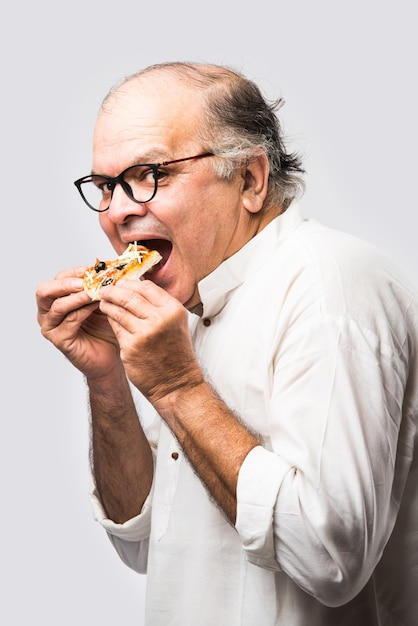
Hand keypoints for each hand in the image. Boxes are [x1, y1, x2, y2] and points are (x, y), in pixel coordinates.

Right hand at [36, 266, 121, 379]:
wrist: (111, 355)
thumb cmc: (105, 328)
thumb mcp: (103, 301)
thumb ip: (102, 286)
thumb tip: (110, 267)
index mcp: (56, 299)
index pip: (58, 279)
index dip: (74, 272)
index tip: (92, 269)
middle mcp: (48, 312)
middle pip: (44, 291)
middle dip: (66, 283)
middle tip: (84, 281)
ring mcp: (51, 327)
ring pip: (57, 306)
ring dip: (77, 297)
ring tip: (94, 293)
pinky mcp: (59, 340)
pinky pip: (68, 322)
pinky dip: (83, 312)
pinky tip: (96, 307)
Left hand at [98, 279, 203, 404]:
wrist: (176, 383)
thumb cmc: (175, 353)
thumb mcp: (176, 323)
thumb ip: (159, 305)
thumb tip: (137, 287)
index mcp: (173, 310)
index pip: (146, 287)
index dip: (131, 283)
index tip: (121, 282)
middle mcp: (160, 320)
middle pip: (129, 295)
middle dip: (113, 290)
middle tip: (104, 289)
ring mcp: (144, 334)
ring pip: (118, 310)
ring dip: (107, 304)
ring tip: (103, 303)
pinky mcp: (130, 347)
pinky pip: (115, 326)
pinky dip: (110, 320)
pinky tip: (109, 319)